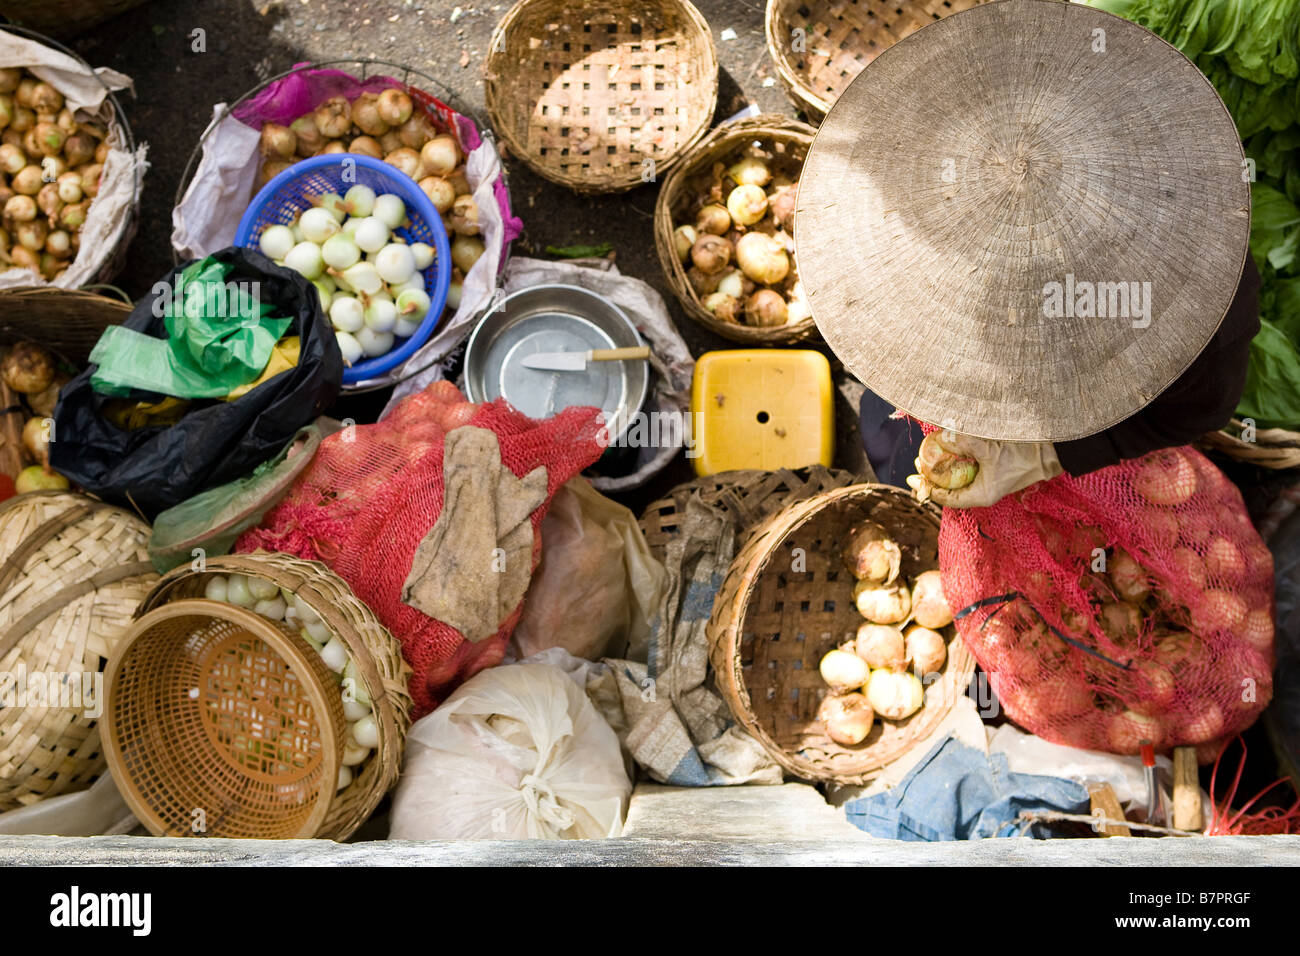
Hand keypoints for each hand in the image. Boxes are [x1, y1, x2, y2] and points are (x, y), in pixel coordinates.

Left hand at [907, 432, 1062, 507]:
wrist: (1053, 449)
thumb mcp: (989, 447)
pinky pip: (970, 469)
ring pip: (959, 477)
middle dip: (932, 476)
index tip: (914, 478)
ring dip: (944, 467)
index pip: (947, 498)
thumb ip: (962, 443)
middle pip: (950, 488)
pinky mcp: (994, 470)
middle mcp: (984, 491)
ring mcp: (989, 481)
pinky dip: (958, 460)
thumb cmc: (1024, 452)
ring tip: (929, 455)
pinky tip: (950, 449)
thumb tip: (941, 438)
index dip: (927, 488)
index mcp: (981, 495)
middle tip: (917, 463)